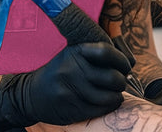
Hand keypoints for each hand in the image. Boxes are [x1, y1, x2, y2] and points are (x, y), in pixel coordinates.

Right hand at [0, 42, 131, 128]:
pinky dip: (109, 106)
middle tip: (119, 82)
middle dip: (121, 82)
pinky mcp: (72, 108)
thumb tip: (129, 58)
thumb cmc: (60, 72)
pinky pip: (102, 109)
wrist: (31, 93)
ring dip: (116, 96)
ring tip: (112, 93)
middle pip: (113, 77)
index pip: (106, 51)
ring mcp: (71, 89)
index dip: (121, 60)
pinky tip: (105, 102)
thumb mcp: (72, 54)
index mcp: (75, 51)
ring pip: (110, 97)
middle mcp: (72, 68)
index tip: (124, 66)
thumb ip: (96, 53)